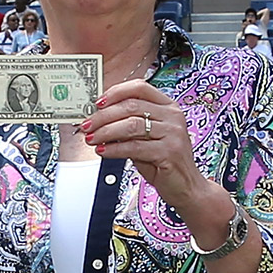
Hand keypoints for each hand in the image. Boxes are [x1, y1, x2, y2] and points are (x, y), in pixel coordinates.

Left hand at [80, 80, 209, 213]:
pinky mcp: (169, 152)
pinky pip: (134, 147)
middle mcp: (173, 116)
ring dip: (105, 132)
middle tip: (87, 125)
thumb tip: (98, 118)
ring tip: (92, 139)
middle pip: (131, 106)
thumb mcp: (144, 137)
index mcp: (168, 106)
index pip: (139, 87)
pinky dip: (114, 148)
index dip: (115, 92)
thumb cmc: (161, 159)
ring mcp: (173, 133)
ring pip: (131, 125)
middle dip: (103, 116)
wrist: (185, 185)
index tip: (97, 103)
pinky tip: (103, 151)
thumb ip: (127, 124)